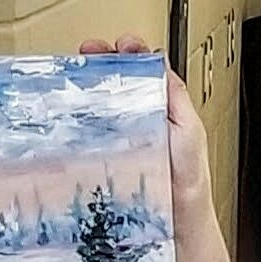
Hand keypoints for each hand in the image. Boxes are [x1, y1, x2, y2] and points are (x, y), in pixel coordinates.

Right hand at [80, 34, 210, 214]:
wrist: (178, 217)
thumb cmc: (188, 176)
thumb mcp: (189, 126)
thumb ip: (175, 94)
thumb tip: (159, 59)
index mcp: (159, 105)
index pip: (141, 70)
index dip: (129, 53)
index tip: (120, 45)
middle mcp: (137, 118)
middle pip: (115, 82)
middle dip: (100, 63)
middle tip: (88, 52)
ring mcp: (119, 137)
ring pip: (99, 106)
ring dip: (85, 89)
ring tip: (76, 76)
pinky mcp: (106, 158)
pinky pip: (90, 136)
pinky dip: (78, 124)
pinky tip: (71, 114)